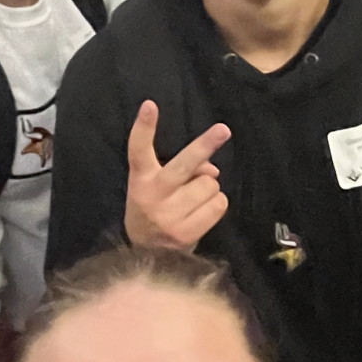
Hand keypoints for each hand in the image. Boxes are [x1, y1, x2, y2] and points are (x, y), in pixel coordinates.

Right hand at [124, 101, 230, 251]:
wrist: (148, 256)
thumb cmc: (155, 211)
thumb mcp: (156, 188)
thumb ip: (181, 172)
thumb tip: (212, 170)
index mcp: (141, 181)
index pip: (138, 150)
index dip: (144, 128)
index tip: (150, 105)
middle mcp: (153, 196)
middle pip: (184, 164)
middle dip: (205, 145)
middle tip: (223, 129)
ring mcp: (170, 216)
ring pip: (209, 184)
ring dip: (209, 188)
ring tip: (194, 200)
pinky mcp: (186, 233)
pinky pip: (218, 204)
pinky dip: (216, 204)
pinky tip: (202, 212)